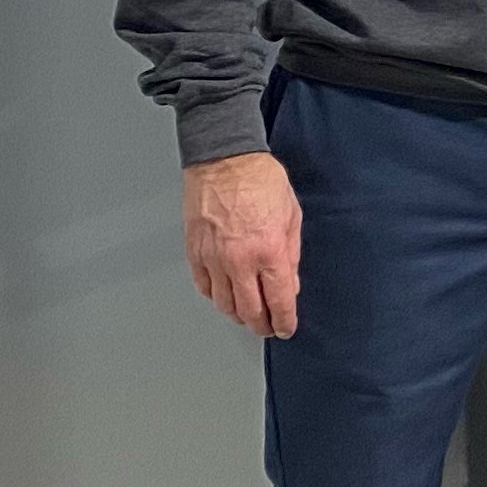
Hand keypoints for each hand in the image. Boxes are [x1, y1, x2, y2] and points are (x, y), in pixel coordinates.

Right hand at [182, 151, 303, 337]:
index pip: (279, 300)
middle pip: (250, 311)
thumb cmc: (260, 179)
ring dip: (238, 315)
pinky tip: (224, 296)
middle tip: (267, 327)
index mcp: (269, 250)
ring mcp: (214, 258)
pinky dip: (215, 297)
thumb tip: (290, 284)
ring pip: (224, 304)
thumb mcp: (291, 215)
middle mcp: (240, 260)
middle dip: (261, 325)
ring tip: (247, 315)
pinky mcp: (195, 252)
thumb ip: (291, 254)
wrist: (224, 158)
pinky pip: (204, 287)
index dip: (284, 320)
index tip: (286, 327)